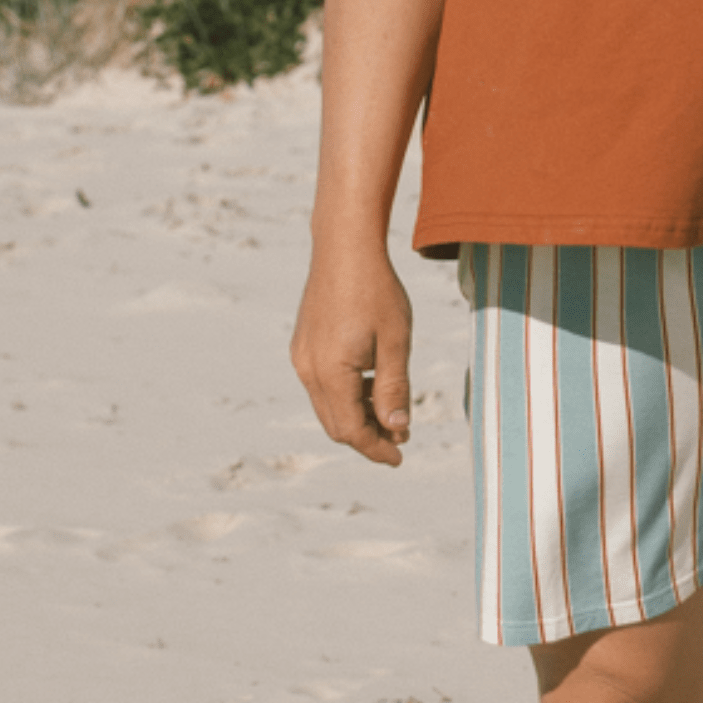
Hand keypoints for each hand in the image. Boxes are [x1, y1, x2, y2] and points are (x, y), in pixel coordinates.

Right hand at [291, 247, 413, 465]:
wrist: (345, 246)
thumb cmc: (376, 289)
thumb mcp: (396, 340)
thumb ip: (395, 387)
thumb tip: (397, 429)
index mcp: (330, 372)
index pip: (351, 430)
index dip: (376, 448)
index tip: (400, 456)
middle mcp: (308, 369)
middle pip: (335, 423)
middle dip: (368, 436)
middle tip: (400, 438)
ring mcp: (302, 356)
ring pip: (328, 404)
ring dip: (358, 415)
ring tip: (392, 411)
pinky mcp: (304, 344)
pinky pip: (323, 383)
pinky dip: (347, 394)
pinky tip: (373, 383)